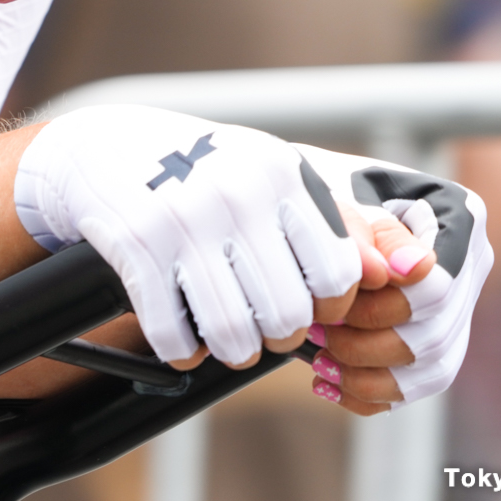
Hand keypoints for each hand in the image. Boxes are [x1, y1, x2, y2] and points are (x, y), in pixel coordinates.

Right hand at [15, 106, 363, 368]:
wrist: (103, 147)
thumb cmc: (205, 170)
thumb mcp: (270, 176)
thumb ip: (337, 222)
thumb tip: (397, 273)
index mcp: (280, 174)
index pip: (338, 273)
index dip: (331, 307)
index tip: (312, 308)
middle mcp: (236, 194)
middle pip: (288, 314)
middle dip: (280, 337)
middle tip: (266, 328)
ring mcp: (182, 220)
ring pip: (233, 334)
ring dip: (233, 352)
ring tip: (228, 341)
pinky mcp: (135, 247)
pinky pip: (174, 336)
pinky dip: (182, 354)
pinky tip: (183, 341)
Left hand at [291, 145, 493, 413]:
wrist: (307, 201)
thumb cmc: (323, 190)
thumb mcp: (337, 195)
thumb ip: (368, 228)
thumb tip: (413, 269)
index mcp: (459, 218)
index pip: (437, 288)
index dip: (383, 306)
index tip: (335, 302)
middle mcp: (470, 265)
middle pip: (435, 334)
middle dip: (367, 344)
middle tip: (318, 333)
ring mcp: (457, 306)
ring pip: (432, 370)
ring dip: (369, 376)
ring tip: (320, 362)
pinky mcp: (435, 339)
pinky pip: (417, 386)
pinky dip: (370, 393)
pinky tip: (327, 383)